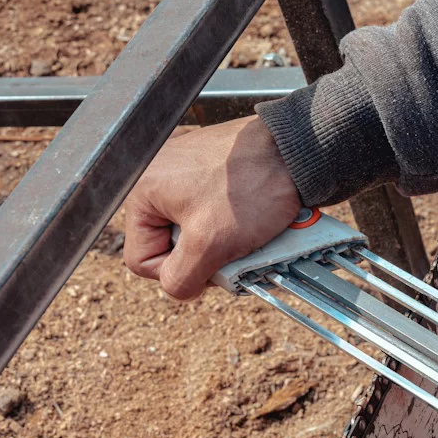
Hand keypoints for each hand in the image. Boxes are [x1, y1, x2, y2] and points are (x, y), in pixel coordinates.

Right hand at [123, 115, 301, 299]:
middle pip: (171, 245)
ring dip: (224, 240)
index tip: (212, 264)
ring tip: (250, 230)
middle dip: (206, 255)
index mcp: (143, 191)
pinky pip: (215, 210)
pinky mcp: (212, 168)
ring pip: (197, 230)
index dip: (179, 272)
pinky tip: (256, 217)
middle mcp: (158, 176)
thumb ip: (181, 278)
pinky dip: (236, 220)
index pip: (142, 259)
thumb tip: (177, 288)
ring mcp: (186, 170)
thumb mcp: (209, 244)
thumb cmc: (251, 186)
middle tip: (235, 247)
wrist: (295, 150)